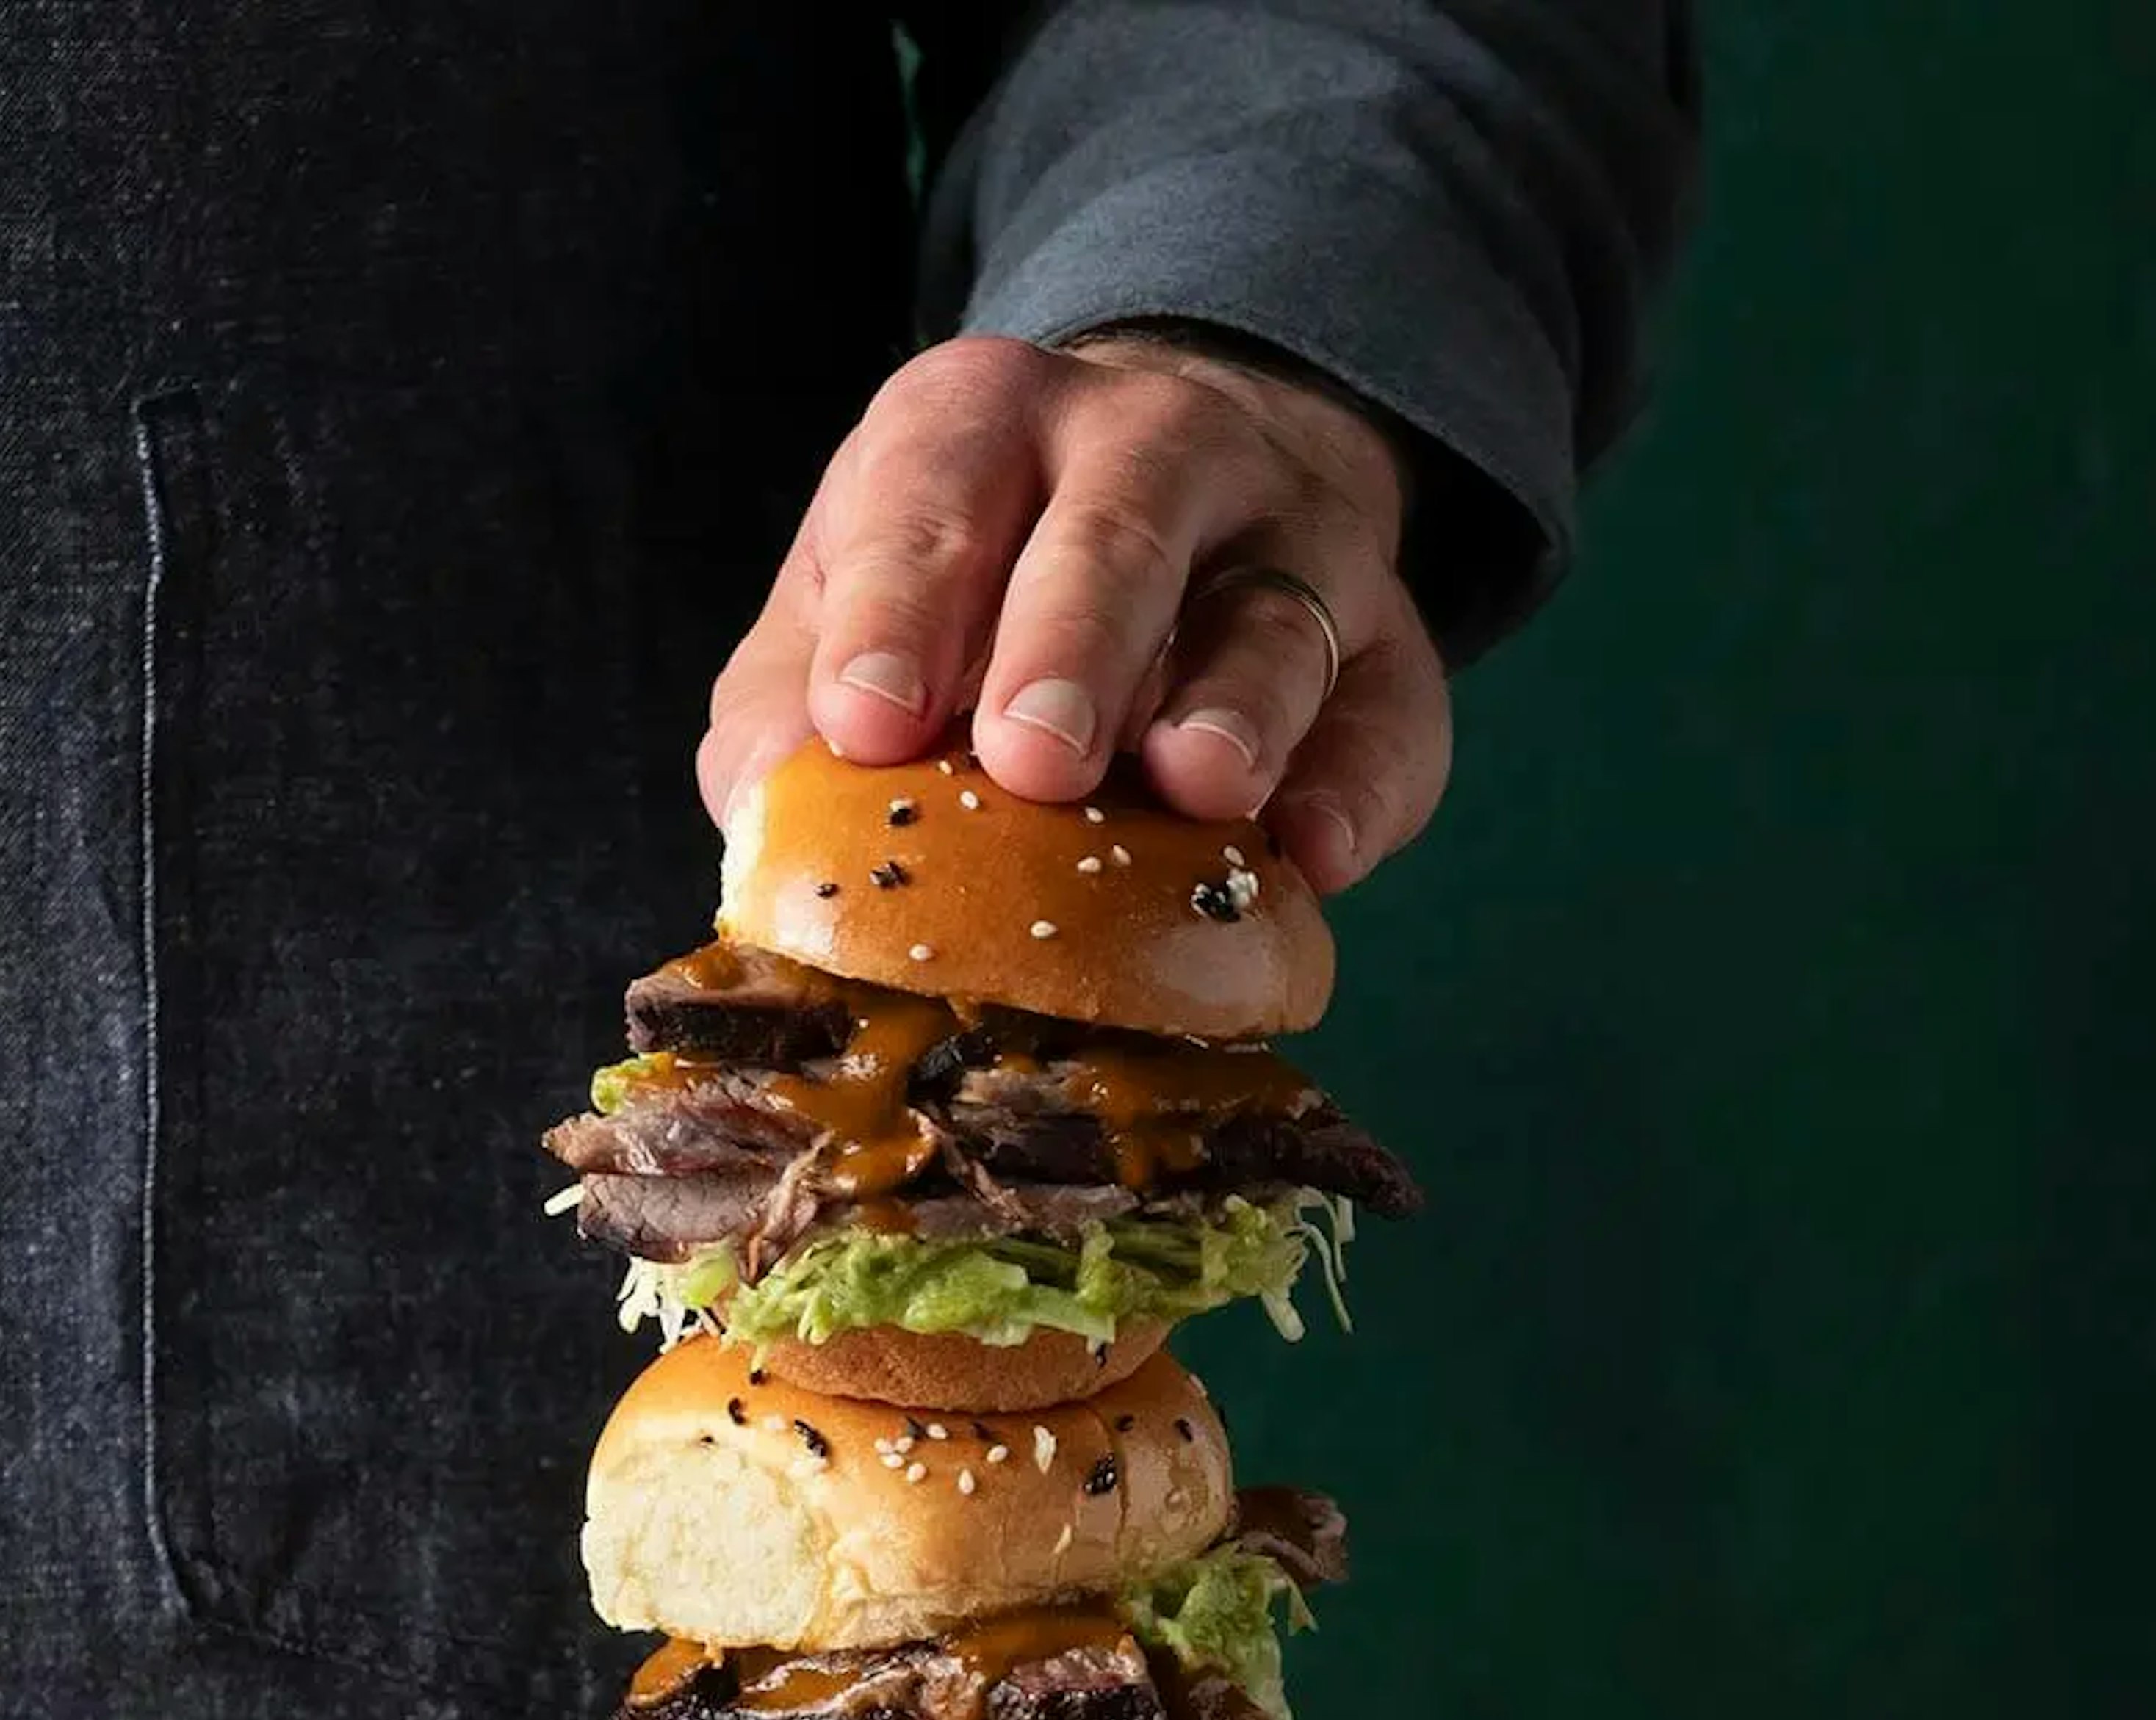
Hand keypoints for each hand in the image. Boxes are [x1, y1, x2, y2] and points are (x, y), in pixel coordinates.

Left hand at [699, 331, 1450, 894]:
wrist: (1193, 482)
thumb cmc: (980, 578)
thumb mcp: (857, 597)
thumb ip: (787, 699)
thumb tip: (763, 811)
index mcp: (984, 423)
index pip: (934, 496)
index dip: (898, 610)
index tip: (863, 725)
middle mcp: (1151, 446)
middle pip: (1120, 531)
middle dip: (1074, 641)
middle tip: (1033, 759)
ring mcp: (1289, 537)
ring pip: (1277, 611)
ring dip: (1241, 702)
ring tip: (1198, 785)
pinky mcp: (1388, 643)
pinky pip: (1392, 712)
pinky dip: (1358, 788)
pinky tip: (1313, 861)